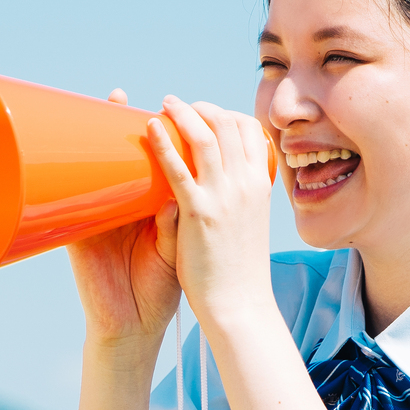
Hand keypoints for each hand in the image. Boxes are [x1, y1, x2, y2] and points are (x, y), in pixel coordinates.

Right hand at [63, 88, 182, 355]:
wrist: (134, 327)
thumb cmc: (158, 290)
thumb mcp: (175, 251)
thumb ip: (176, 225)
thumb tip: (179, 194)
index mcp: (149, 209)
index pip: (153, 166)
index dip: (158, 139)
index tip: (164, 109)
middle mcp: (122, 208)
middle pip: (119, 161)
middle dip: (118, 128)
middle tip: (119, 99)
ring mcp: (97, 218)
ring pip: (92, 174)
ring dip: (89, 144)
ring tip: (94, 114)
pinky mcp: (75, 235)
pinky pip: (64, 201)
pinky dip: (59, 180)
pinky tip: (57, 158)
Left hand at [146, 96, 272, 332]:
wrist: (239, 304)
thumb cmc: (240, 270)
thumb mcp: (250, 225)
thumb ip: (240, 200)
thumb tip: (226, 187)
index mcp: (260, 185)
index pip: (250, 131)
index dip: (226, 113)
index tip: (206, 111)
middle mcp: (246, 184)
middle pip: (226, 125)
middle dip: (201, 107)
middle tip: (177, 104)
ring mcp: (224, 197)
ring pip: (204, 137)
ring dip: (182, 114)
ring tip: (163, 105)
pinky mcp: (199, 214)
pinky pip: (178, 169)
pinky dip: (163, 143)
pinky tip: (149, 128)